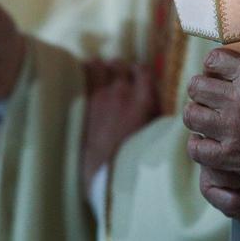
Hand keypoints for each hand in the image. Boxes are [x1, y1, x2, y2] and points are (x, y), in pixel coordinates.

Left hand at [81, 60, 157, 197]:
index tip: (138, 75)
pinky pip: (83, 75)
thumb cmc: (133, 158)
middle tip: (119, 76)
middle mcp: (121, 93)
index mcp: (143, 101)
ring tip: (102, 73)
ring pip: (100, 66)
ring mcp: (100, 96)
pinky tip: (85, 72)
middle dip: (120, 69)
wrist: (104, 174)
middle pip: (120, 65)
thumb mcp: (154, 135)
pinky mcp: (83, 102)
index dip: (141, 71)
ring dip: (103, 68)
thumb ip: (155, 114)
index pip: (143, 71)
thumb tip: (156, 101)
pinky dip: (85, 71)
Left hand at [183, 49, 239, 190]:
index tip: (218, 77)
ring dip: (198, 117)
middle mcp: (239, 96)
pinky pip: (196, 149)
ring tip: (207, 122)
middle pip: (197, 86)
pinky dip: (199, 147)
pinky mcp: (232, 156)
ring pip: (192, 115)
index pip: (213, 60)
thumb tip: (235, 63)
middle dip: (202, 91)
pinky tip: (209, 145)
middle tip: (210, 100)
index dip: (213, 68)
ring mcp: (233, 126)